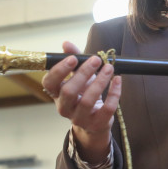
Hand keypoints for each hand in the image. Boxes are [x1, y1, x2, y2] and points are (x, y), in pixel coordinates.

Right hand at [41, 41, 120, 163]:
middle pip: (69, 92)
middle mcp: (65, 108)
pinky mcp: (97, 124)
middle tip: (96, 59)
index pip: (49, 83)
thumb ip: (73, 58)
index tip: (73, 58)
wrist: (94, 121)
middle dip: (83, 74)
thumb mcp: (78, 76)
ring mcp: (80, 118)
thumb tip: (66, 43)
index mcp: (56, 94)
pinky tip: (118, 80)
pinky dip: (114, 93)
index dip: (59, 71)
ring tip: (109, 68)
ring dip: (100, 82)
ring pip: (88, 101)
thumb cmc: (84, 94)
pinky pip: (107, 109)